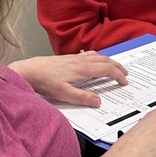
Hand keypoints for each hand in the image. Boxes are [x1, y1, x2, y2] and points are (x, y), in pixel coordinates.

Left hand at [8, 53, 128, 105]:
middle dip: (118, 67)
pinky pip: (90, 54)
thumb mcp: (64, 94)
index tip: (124, 82)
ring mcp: (76, 57)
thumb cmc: (45, 82)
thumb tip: (99, 101)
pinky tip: (96, 60)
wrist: (30, 70)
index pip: (107, 70)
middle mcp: (81, 61)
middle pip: (106, 60)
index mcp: (83, 69)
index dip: (118, 75)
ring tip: (115, 67)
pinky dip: (99, 57)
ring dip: (109, 61)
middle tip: (125, 74)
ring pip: (98, 56)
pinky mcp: (69, 57)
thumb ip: (82, 98)